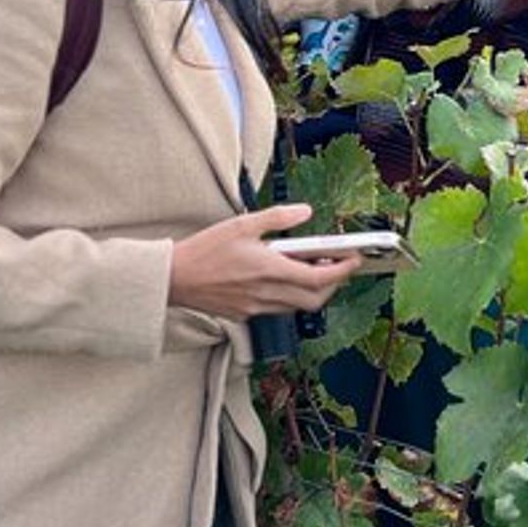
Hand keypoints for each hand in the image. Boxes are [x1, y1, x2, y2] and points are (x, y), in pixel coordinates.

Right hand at [168, 203, 360, 319]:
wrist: (173, 279)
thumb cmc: (204, 250)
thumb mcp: (242, 224)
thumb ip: (277, 218)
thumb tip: (306, 212)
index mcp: (270, 270)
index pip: (320, 278)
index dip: (343, 270)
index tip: (354, 259)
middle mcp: (267, 294)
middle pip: (315, 299)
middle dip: (333, 285)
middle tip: (337, 266)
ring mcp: (256, 308)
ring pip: (297, 307)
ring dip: (311, 292)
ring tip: (311, 269)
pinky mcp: (245, 315)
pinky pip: (277, 309)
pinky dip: (289, 296)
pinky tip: (282, 279)